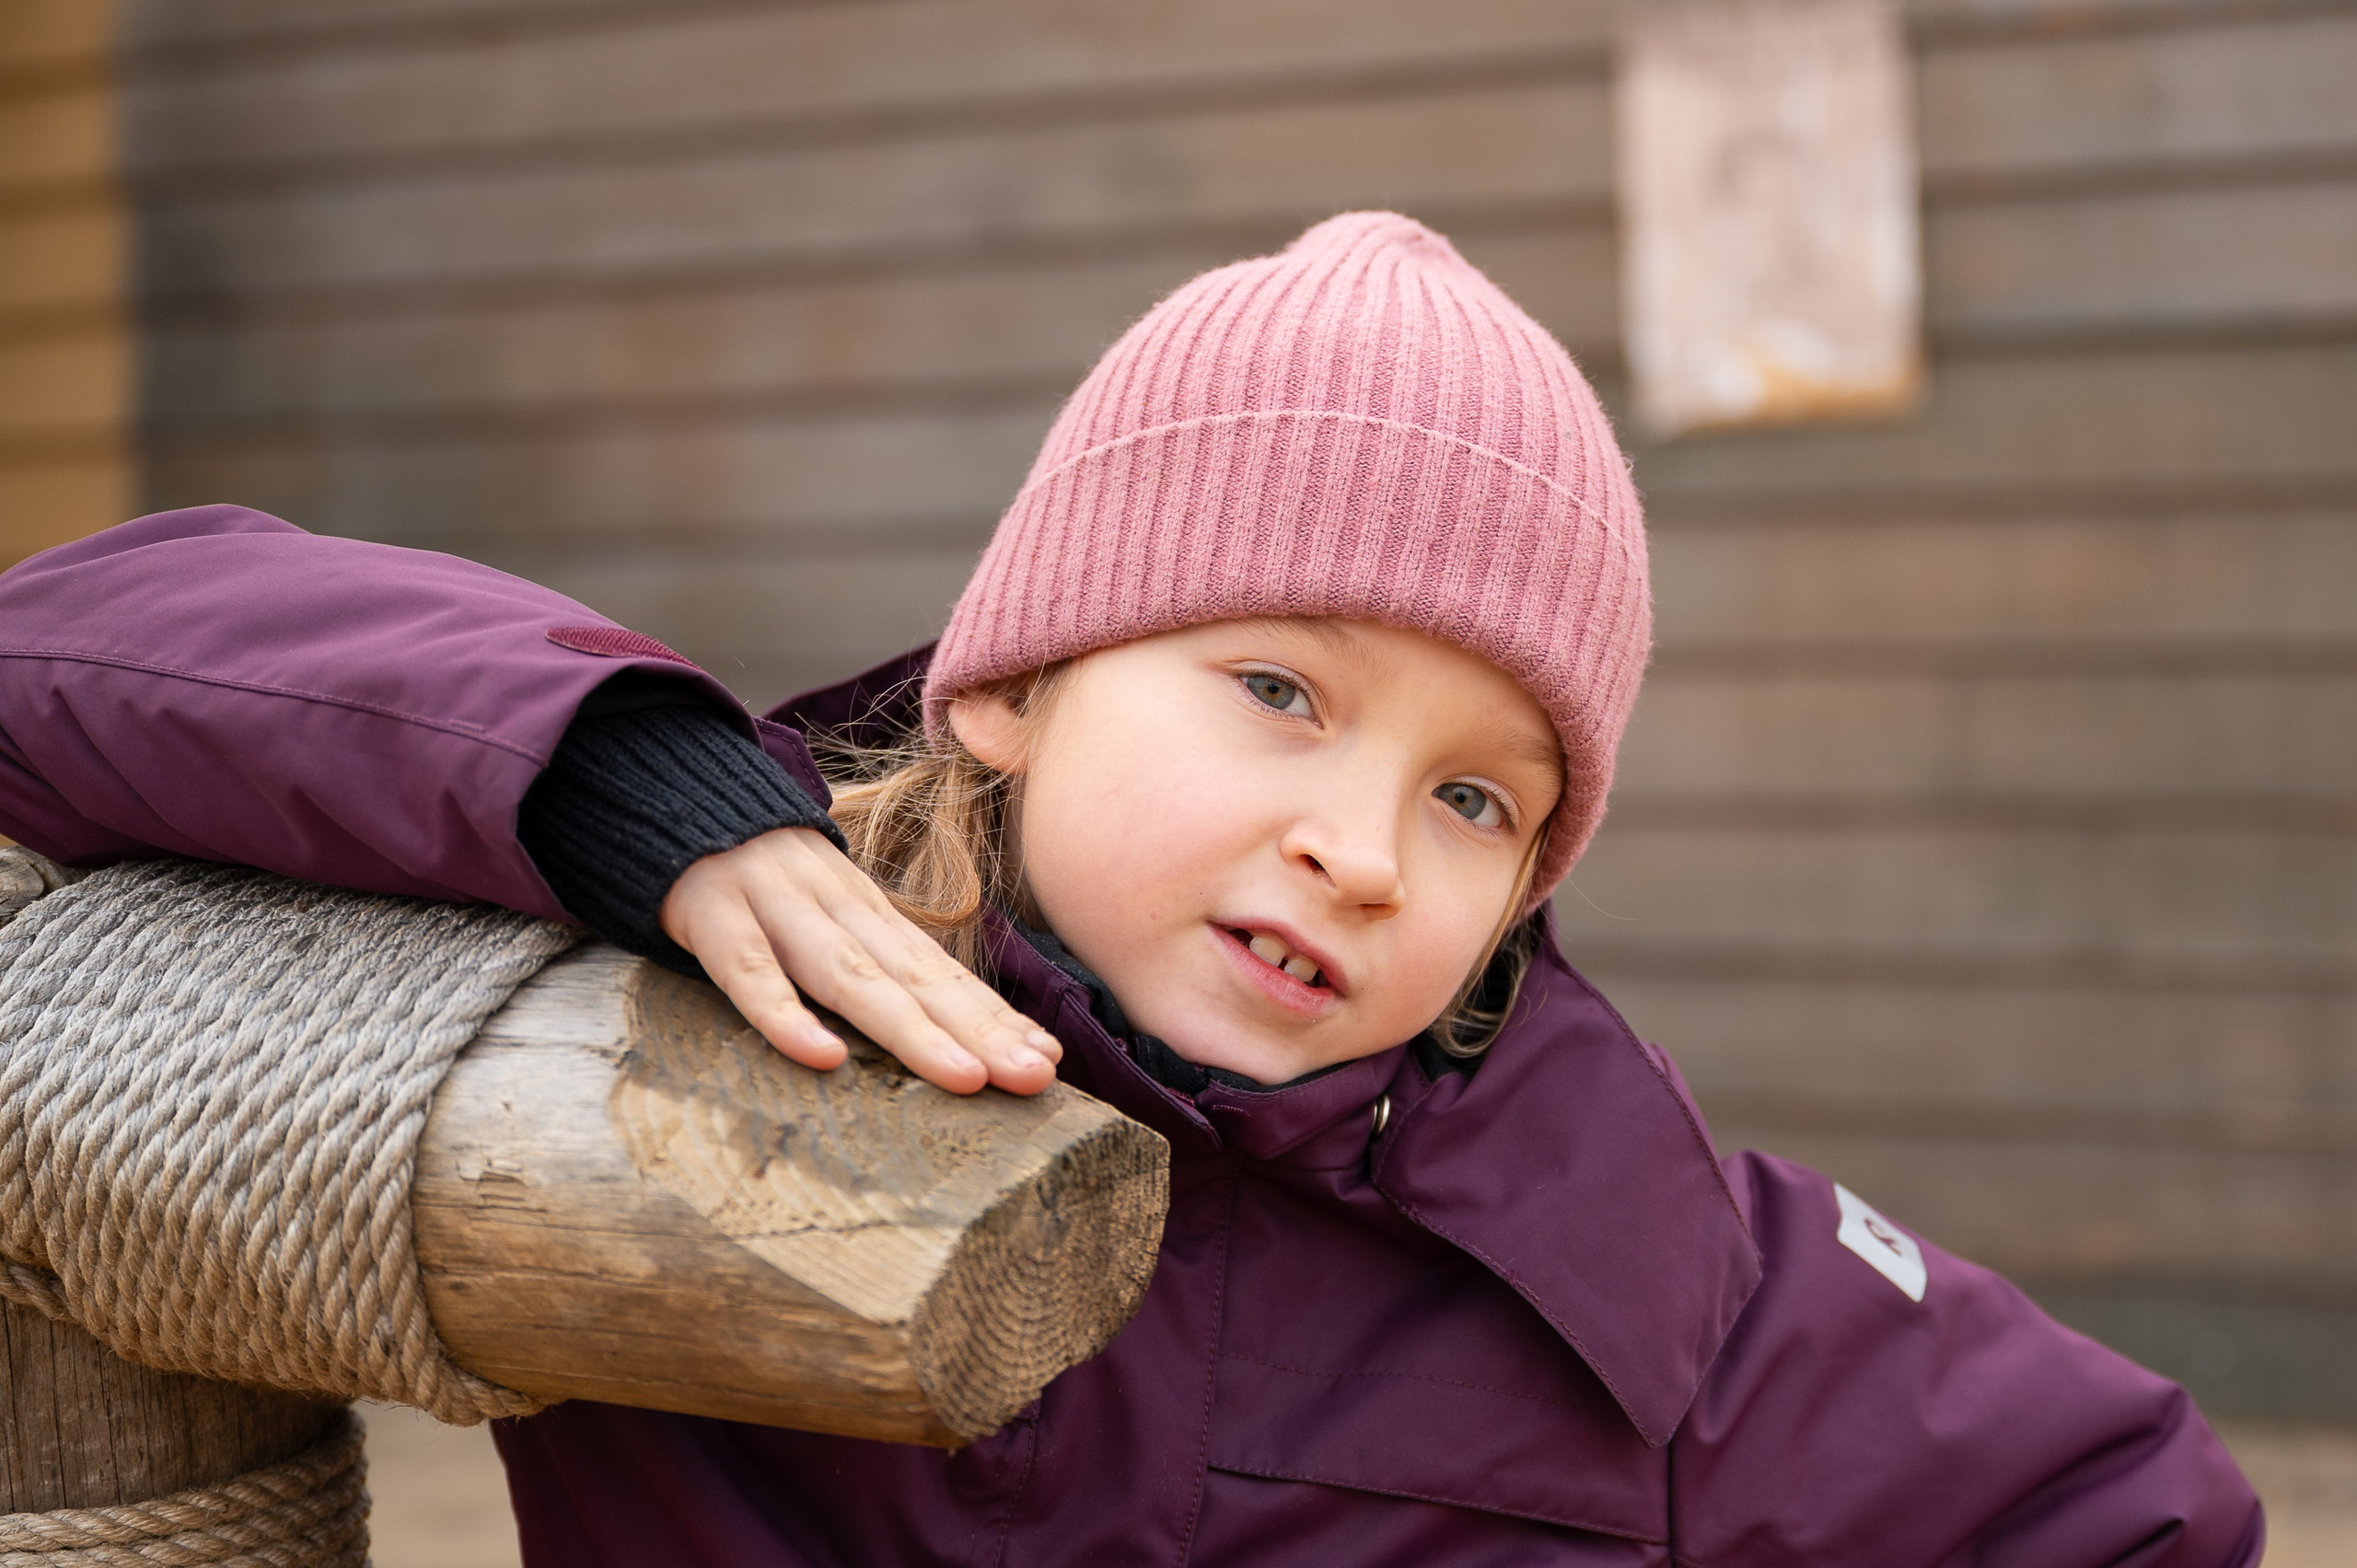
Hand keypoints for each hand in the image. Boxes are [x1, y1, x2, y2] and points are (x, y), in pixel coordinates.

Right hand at [659, 826, 1061, 1095]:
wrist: (675, 798)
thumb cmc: (763, 880)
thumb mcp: (829, 913)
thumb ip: (878, 963)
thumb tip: (950, 1028)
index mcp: (868, 914)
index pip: (942, 972)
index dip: (994, 1015)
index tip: (1051, 1060)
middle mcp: (838, 909)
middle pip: (914, 979)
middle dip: (979, 1030)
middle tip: (1034, 1077)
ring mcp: (777, 909)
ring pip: (849, 976)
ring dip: (911, 1029)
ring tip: (965, 1077)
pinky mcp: (713, 916)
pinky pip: (748, 972)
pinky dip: (784, 1014)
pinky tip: (821, 1057)